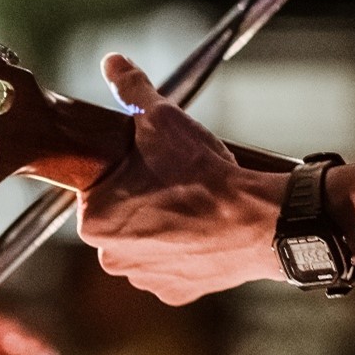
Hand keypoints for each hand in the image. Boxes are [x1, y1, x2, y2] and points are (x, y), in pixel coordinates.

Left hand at [77, 54, 284, 303]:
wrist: (259, 222)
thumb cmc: (204, 175)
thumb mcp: (162, 121)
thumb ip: (132, 90)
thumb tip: (113, 62)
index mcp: (94, 222)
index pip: (97, 193)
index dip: (123, 175)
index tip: (148, 168)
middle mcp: (111, 258)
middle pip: (119, 221)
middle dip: (141, 202)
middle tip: (173, 184)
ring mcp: (144, 279)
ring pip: (145, 245)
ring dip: (162, 228)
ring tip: (191, 206)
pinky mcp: (175, 292)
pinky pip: (171, 267)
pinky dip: (184, 252)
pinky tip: (201, 233)